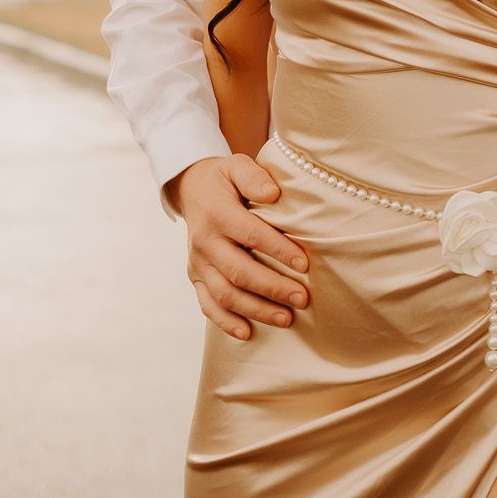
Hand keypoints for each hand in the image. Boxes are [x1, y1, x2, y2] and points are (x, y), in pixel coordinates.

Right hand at [169, 154, 309, 341]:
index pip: (251, 235)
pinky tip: (247, 333)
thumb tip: (274, 193)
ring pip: (225, 294)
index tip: (305, 264)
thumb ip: (254, 176)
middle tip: (302, 298)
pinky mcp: (195, 277)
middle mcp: (204, 242)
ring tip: (286, 318)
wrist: (191, 189)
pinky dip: (226, 322)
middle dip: (272, 287)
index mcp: (217, 213)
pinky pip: (207, 304)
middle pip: (239, 271)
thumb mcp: (236, 165)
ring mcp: (197, 263)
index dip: (278, 250)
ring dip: (255, 309)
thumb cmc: (224, 178)